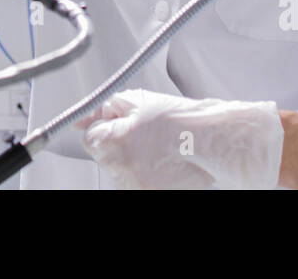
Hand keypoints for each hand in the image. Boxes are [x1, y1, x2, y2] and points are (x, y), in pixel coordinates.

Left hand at [77, 89, 283, 189]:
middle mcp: (121, 171)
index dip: (107, 127)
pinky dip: (148, 174)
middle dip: (121, 144)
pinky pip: (138, 183)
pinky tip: (165, 162)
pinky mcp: (149, 194)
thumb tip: (83, 117)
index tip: (123, 124)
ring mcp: (136, 188)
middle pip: (106, 157)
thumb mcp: (138, 101)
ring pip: (122, 172)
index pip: (91, 139)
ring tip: (160, 148)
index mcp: (113, 143)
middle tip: (147, 133)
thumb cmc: (181, 120)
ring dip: (135, 161)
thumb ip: (105, 110)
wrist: (214, 142)